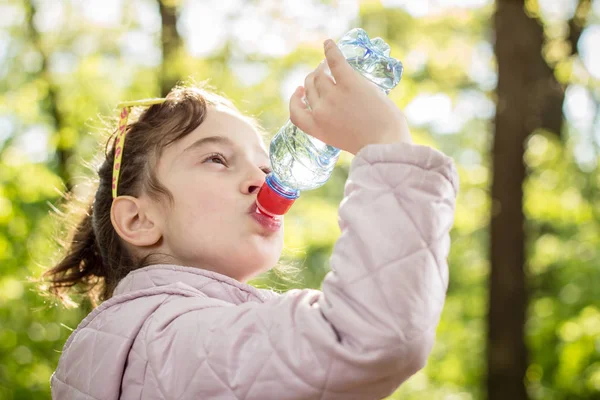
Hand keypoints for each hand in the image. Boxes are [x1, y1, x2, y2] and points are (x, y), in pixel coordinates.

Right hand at [289, 39, 411, 154]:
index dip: (295, 101)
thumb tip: (339, 108)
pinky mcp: (349, 82)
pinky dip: (330, 50)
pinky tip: (328, 43)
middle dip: (314, 80)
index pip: (295, 113)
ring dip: (322, 68)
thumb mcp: (342, 139)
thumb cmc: (372, 143)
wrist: (385, 142)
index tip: (299, 93)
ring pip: (320, 76)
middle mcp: (320, 111)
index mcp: (317, 129)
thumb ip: (334, 125)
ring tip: (327, 64)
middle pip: (310, 89)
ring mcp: (333, 96)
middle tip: (322, 74)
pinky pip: (334, 60)